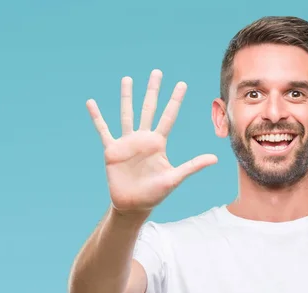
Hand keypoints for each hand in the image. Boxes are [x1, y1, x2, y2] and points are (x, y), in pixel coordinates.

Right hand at [86, 69, 217, 215]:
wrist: (133, 205)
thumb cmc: (155, 193)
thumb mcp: (174, 178)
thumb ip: (192, 166)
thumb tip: (215, 158)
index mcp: (158, 143)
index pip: (168, 116)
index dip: (175, 100)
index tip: (181, 84)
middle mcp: (143, 138)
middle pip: (149, 108)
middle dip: (153, 91)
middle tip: (157, 72)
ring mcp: (127, 142)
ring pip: (127, 114)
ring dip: (127, 97)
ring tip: (127, 79)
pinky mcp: (112, 150)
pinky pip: (103, 130)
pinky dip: (97, 117)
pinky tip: (91, 103)